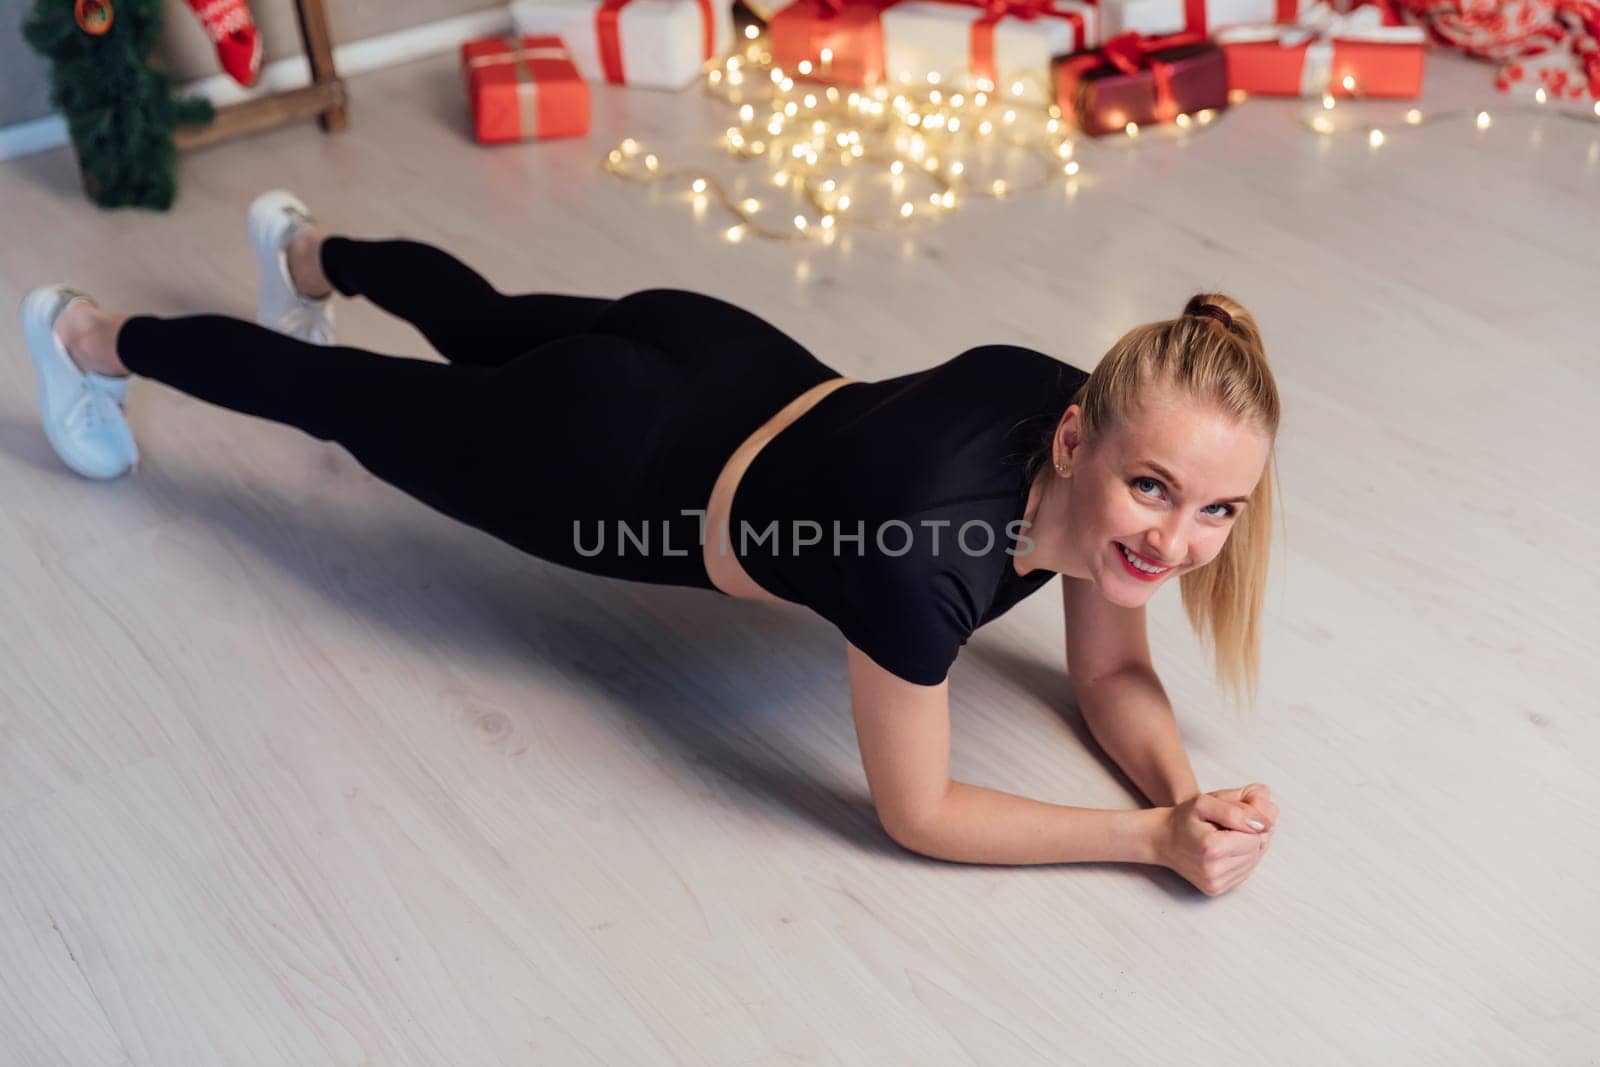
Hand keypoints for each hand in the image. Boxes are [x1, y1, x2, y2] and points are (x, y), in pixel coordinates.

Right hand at [1157, 785, 1275, 896]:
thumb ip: (1237, 809)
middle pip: (1258, 849)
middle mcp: (1215, 871)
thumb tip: (1264, 825)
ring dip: (1246, 846)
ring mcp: (1216, 883)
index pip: (1257, 835)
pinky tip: (1225, 849)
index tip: (1233, 814)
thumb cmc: (1183, 819)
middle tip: (1227, 825)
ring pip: (1254, 861)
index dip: (1250, 821)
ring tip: (1224, 836)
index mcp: (1212, 848)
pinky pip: (1244, 872)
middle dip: (1249, 834)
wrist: (1162, 839)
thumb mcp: (1205, 801)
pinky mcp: (1217, 889)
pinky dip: (1241, 858)